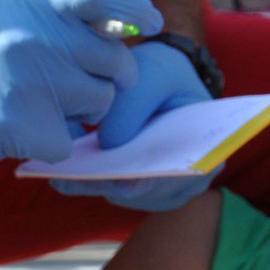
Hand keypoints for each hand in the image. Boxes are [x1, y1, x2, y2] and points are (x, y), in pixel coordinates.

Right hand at [0, 0, 163, 166]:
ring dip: (78, 116)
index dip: (134, 7)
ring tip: (36, 110)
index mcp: (36, 3)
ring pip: (98, 108)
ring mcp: (31, 79)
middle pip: (115, 65)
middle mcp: (40, 35)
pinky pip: (67, 144)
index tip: (152, 23)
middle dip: (103, 82)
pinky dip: (50, 146)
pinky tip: (16, 134)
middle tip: (68, 91)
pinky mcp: (20, 124)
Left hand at [48, 40, 217, 211]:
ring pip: (126, 195)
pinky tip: (62, 175)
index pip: (181, 173)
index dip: (150, 179)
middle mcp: (192, 176)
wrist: (159, 79)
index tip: (117, 181)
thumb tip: (109, 145)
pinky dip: (90, 184)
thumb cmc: (162, 74)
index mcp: (209, 148)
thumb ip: (133, 104)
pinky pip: (113, 191)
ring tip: (61, 176)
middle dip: (110, 183)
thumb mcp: (152, 74)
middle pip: (150, 190)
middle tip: (71, 179)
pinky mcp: (139, 188)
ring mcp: (165, 187)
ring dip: (95, 187)